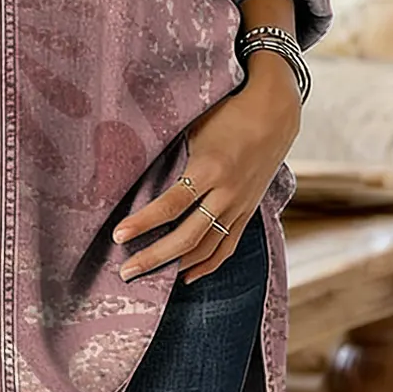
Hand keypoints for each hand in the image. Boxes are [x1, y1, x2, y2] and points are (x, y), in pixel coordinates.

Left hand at [111, 60, 300, 284]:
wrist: (274, 114)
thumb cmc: (226, 114)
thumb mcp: (194, 128)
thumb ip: (172, 154)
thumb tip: (134, 169)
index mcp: (209, 168)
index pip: (171, 205)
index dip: (143, 223)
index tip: (118, 235)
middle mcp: (226, 193)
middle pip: (187, 236)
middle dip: (153, 257)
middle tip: (125, 271)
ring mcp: (239, 206)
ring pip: (206, 248)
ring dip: (176, 266)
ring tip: (148, 277)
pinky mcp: (247, 212)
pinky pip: (227, 246)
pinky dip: (207, 265)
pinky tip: (186, 276)